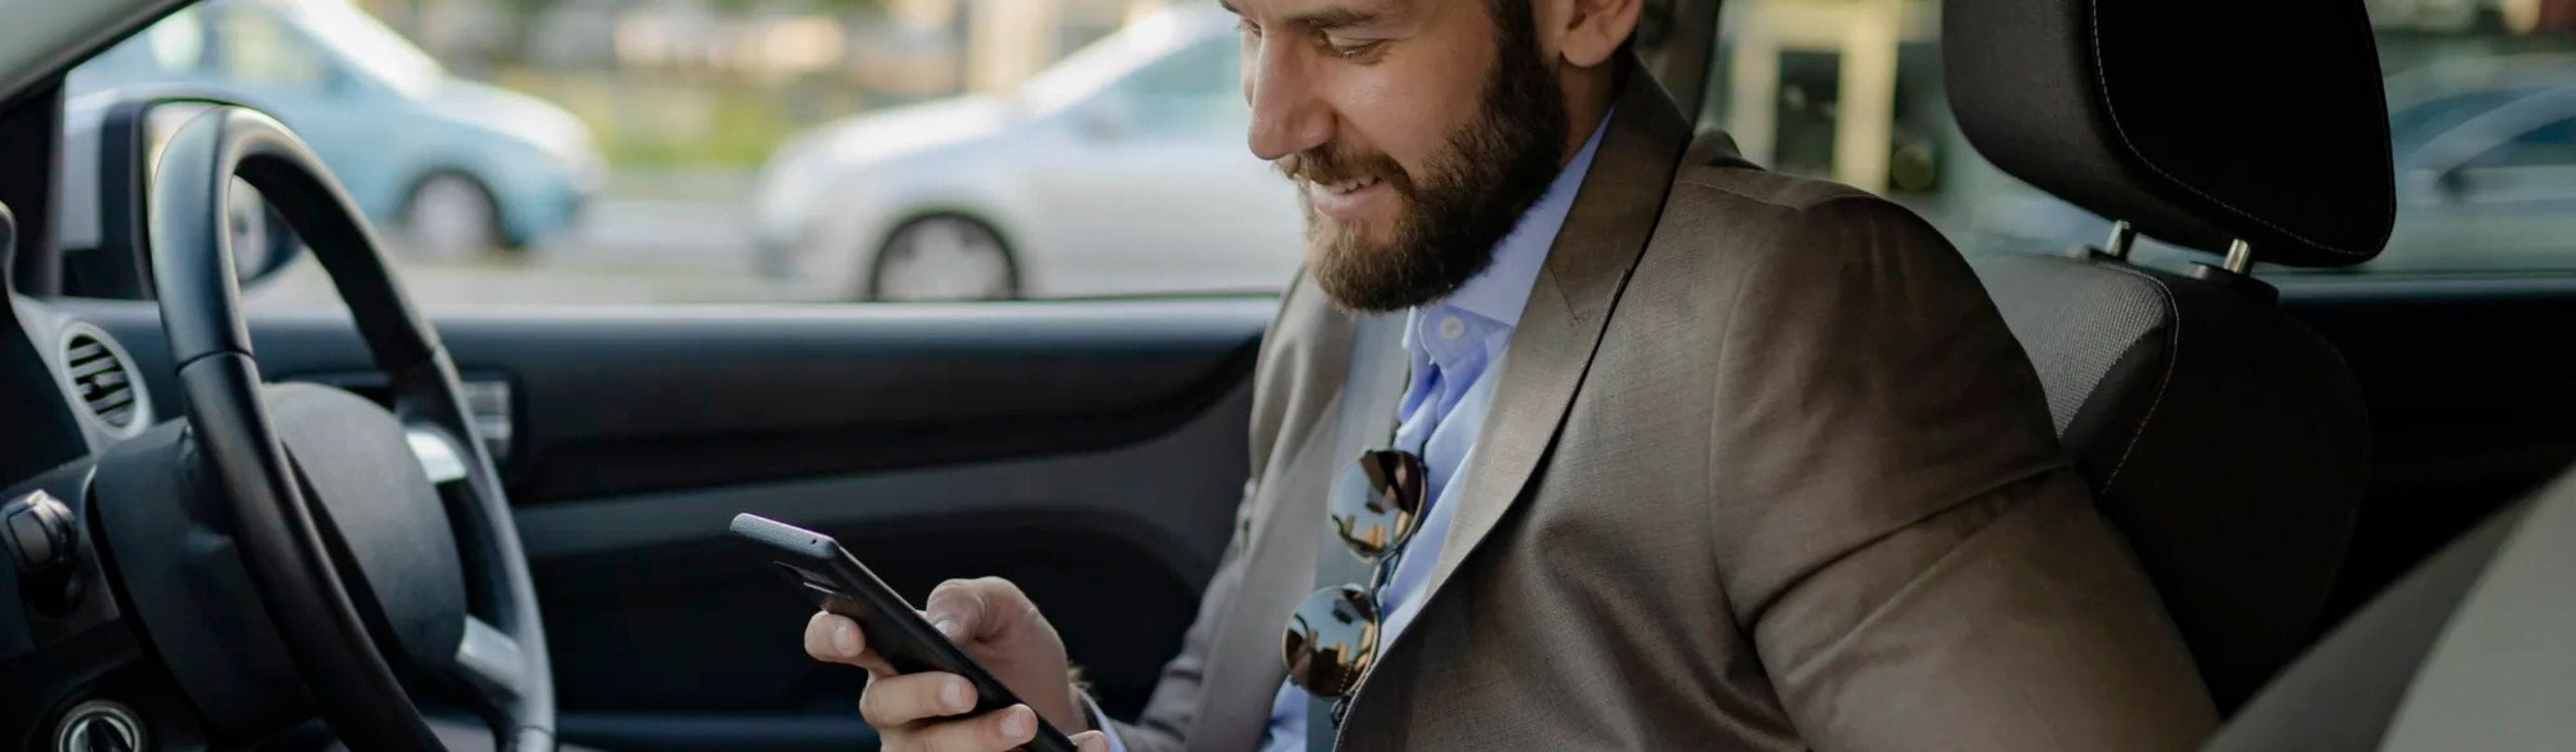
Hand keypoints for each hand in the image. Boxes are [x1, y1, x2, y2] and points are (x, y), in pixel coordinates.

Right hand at [803, 577, 1110, 751]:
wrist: (1055, 699)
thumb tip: (942, 626)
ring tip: (1027, 720)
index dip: (831, 637)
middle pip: (883, 706)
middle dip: (923, 696)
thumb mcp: (1001, 608)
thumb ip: (966, 601)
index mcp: (891, 653)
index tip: (854, 634)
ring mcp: (923, 750)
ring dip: (981, 739)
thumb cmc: (1010, 649)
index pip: (835, 641)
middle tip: (966, 689)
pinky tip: (1080, 747)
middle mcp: (896, 709)